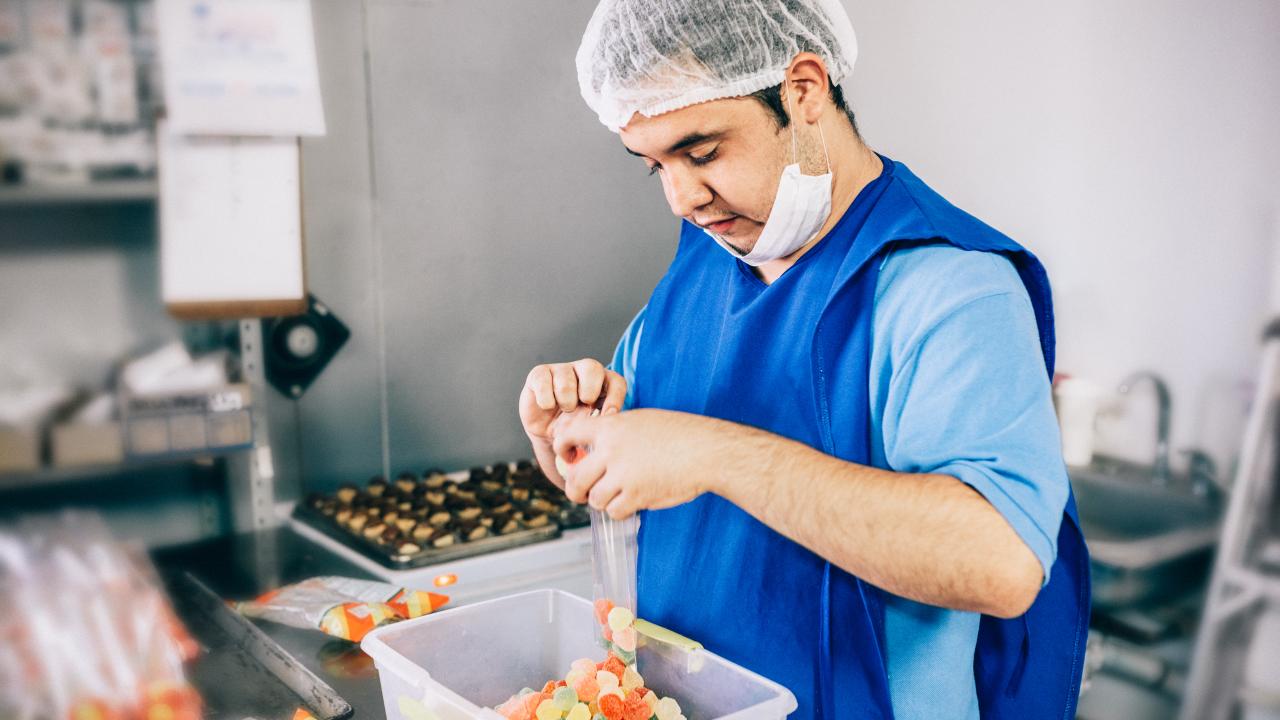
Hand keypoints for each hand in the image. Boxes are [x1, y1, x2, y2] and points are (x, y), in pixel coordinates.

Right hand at [519, 359, 625, 444]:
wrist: (546, 434)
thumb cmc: (574, 428)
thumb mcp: (592, 428)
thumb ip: (602, 421)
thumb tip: (609, 418)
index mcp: (603, 382)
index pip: (616, 381)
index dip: (615, 397)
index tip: (608, 415)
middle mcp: (583, 370)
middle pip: (592, 367)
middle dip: (589, 392)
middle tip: (583, 407)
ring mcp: (561, 369)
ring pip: (566, 380)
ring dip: (566, 401)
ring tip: (564, 409)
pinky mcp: (539, 373)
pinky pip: (543, 381)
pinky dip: (546, 400)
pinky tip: (547, 406)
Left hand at [552, 408, 720, 518]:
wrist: (705, 450)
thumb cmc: (679, 433)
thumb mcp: (641, 420)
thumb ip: (615, 431)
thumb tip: (596, 446)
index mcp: (610, 427)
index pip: (569, 434)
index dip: (562, 447)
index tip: (567, 457)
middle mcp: (611, 451)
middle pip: (575, 478)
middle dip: (575, 489)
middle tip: (581, 492)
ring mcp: (622, 475)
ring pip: (594, 498)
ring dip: (601, 500)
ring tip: (615, 496)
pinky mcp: (636, 496)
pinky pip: (614, 511)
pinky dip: (620, 511)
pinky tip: (630, 503)